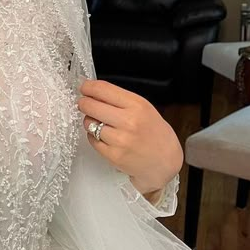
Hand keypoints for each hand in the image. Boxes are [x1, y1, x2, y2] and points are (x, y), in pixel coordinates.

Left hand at [77, 79, 182, 196]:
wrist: (164, 162)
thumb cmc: (154, 133)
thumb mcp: (144, 108)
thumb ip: (120, 100)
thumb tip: (93, 91)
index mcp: (137, 105)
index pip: (103, 89)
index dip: (88, 87)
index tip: (84, 88)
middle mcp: (129, 121)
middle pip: (90, 105)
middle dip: (84, 103)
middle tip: (84, 104)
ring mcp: (120, 140)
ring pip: (88, 123)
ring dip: (89, 121)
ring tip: (99, 123)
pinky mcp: (113, 156)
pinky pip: (92, 140)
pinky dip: (93, 136)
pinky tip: (104, 136)